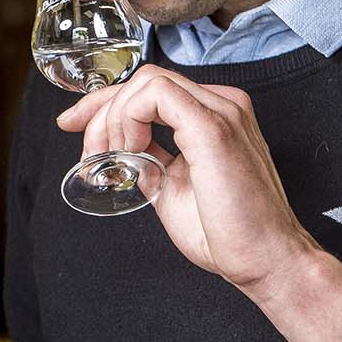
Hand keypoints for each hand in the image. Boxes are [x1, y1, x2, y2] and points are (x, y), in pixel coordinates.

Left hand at [57, 64, 317, 292]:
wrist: (267, 261)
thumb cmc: (229, 234)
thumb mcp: (172, 189)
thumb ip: (150, 163)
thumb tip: (122, 154)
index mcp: (215, 116)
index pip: (151, 89)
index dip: (104, 103)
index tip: (74, 125)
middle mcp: (222, 105)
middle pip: (144, 80)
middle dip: (101, 111)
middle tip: (90, 154)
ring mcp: (221, 111)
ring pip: (146, 82)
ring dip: (113, 118)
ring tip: (111, 160)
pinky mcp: (213, 127)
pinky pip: (155, 95)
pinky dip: (127, 119)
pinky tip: (129, 153)